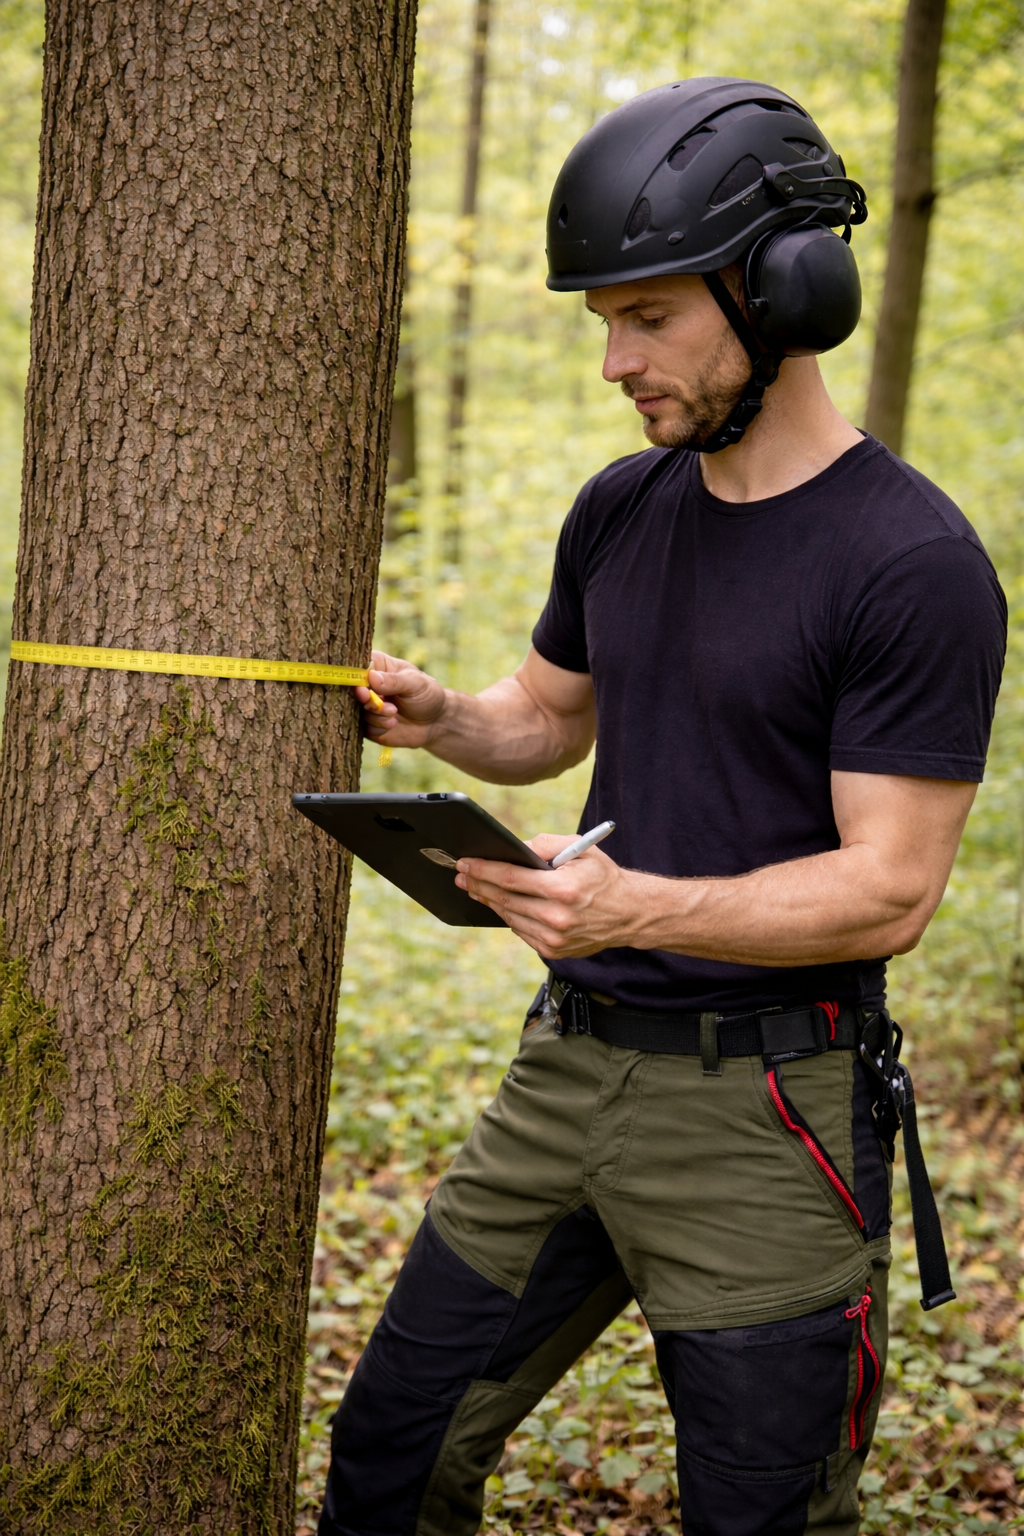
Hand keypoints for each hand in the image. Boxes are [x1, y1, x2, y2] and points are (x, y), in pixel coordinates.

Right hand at [354, 650, 446, 748]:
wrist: (435, 722)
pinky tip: (393, 723)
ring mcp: (366, 705)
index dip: (354, 677)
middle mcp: (367, 685)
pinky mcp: (369, 724)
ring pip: (357, 710)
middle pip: (351, 689)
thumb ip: (394, 681)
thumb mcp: (415, 683)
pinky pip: (364, 727)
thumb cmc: (426, 694)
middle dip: (363, 698)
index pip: (356, 666)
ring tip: (394, 713)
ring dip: (376, 714)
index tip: (363, 687)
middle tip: (375, 701)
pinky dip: (378, 727)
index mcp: (376, 666)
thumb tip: (371, 677)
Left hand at [455, 834, 647, 958]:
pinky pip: (521, 931)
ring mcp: (554, 938)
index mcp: (563, 889)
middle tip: (461, 875)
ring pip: (509, 917)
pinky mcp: (553, 950)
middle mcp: (557, 917)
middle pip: (504, 899)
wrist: (630, 912)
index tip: (465, 863)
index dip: (483, 870)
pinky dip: (509, 916)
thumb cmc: (603, 876)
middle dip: (478, 885)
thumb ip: (544, 845)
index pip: (511, 878)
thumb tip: (512, 848)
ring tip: (475, 888)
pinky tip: (500, 904)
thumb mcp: (579, 848)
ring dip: (489, 901)